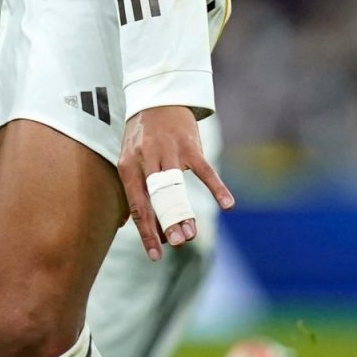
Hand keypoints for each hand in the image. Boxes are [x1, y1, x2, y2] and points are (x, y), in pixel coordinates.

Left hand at [119, 105, 234, 260]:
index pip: (137, 206)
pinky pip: (204, 170)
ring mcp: (167, 152)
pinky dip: (217, 187)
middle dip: (165, 223)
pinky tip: (228, 204)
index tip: (155, 256)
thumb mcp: (130, 161)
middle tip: (176, 244)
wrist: (156, 100)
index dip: (146, 232)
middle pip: (155, 197)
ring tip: (192, 234)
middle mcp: (145, 160)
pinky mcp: (189, 146)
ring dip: (184, 211)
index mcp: (128, 167)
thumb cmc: (142, 139)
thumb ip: (136, 192)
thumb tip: (138, 228)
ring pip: (176, 187)